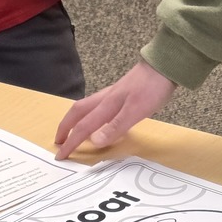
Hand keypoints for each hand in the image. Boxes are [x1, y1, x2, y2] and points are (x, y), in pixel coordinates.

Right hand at [54, 60, 175, 159]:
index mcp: (107, 105)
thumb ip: (115, 126)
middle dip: (65, 126)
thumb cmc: (151, 88)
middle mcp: (106, 99)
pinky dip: (89, 116)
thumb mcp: (136, 111)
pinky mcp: (120, 93)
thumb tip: (93, 140)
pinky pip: (97, 107)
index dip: (71, 142)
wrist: (164, 65)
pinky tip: (98, 121)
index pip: (83, 126)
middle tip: (58, 141)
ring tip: (72, 132)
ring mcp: (113, 95)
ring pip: (86, 108)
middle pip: (78, 112)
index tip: (60, 156)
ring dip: (75, 120)